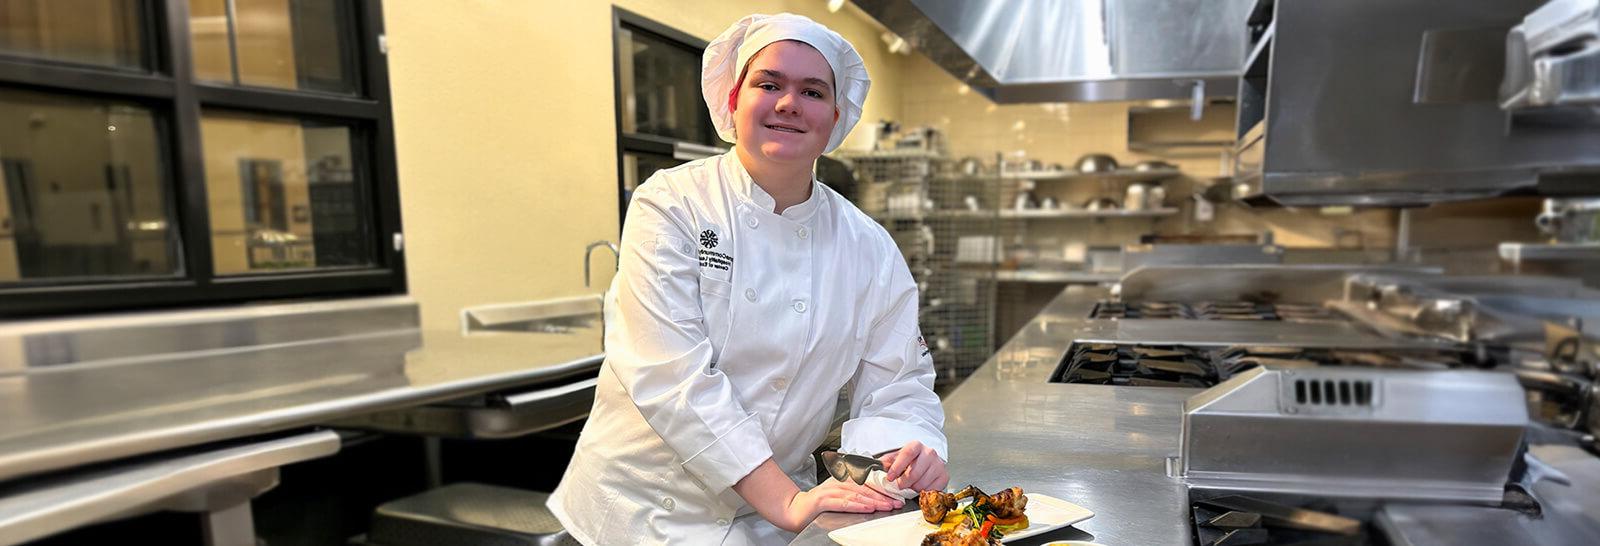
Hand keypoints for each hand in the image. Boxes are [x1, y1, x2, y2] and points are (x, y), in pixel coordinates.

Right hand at [778, 479, 904, 531]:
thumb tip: (875, 499)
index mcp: (843, 481)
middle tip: (897, 501)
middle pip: (865, 488)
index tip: (896, 493)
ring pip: (857, 495)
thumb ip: (853, 495)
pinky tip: (867, 508)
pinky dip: (857, 505)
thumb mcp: (838, 497)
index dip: (883, 488)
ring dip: (874, 501)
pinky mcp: (823, 500)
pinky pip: (843, 503)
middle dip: (883, 495)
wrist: (792, 509)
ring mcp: (830, 491)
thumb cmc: (816, 506)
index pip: (867, 482)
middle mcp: (838, 483)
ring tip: (887, 506)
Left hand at [880, 440, 948, 491]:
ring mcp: (939, 464)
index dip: (897, 467)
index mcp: (916, 446)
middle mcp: (930, 453)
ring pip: (922, 483)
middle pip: (914, 472)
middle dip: (904, 482)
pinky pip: (931, 489)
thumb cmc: (909, 460)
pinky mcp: (944, 476)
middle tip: (899, 485)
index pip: (907, 454)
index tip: (890, 478)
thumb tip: (873, 466)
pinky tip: (920, 486)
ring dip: (913, 488)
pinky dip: (923, 492)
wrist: (926, 461)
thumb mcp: (895, 457)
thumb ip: (885, 462)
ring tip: (911, 484)